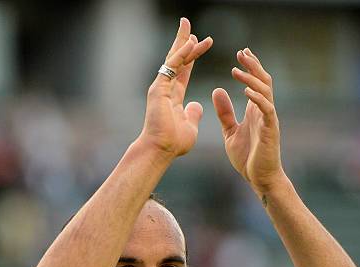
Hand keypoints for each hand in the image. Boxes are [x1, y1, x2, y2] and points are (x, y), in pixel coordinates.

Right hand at [139, 18, 212, 157]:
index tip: (200, 42)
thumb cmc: (173, 143)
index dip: (192, 56)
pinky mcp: (159, 88)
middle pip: (176, 59)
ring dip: (182, 42)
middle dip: (182, 41)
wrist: (160, 150)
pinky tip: (191, 42)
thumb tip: (197, 105)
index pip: (184, 70)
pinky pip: (172, 66)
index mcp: (173, 96)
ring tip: (189, 26)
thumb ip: (193, 114)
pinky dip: (181, 53)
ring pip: (174, 59)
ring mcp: (161, 87)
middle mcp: (165, 88)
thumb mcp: (190, 126)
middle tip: (187, 23)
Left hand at [212, 48, 285, 196]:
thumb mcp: (230, 132)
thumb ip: (225, 112)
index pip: (255, 82)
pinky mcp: (270, 130)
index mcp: (255, 110)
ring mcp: (269, 119)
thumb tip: (217, 90)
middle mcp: (264, 111)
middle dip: (252, 65)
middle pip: (262, 81)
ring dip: (252, 79)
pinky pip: (266, 110)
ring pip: (265, 91)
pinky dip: (257, 99)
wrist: (260, 179)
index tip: (239, 53)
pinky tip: (246, 91)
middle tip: (241, 52)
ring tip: (237, 70)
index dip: (249, 67)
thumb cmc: (248, 157)